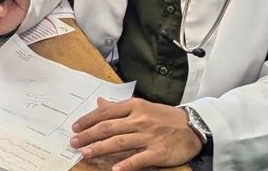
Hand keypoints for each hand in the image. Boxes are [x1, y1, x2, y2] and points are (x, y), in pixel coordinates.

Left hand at [70, 97, 203, 169]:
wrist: (193, 126)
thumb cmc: (165, 117)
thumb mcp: (141, 106)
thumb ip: (119, 107)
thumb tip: (99, 103)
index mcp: (134, 106)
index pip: (105, 113)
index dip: (88, 120)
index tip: (75, 127)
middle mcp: (139, 120)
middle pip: (108, 128)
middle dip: (88, 135)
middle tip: (74, 142)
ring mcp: (148, 136)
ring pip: (119, 142)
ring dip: (100, 148)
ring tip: (85, 153)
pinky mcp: (158, 152)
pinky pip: (139, 159)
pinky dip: (126, 164)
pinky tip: (114, 169)